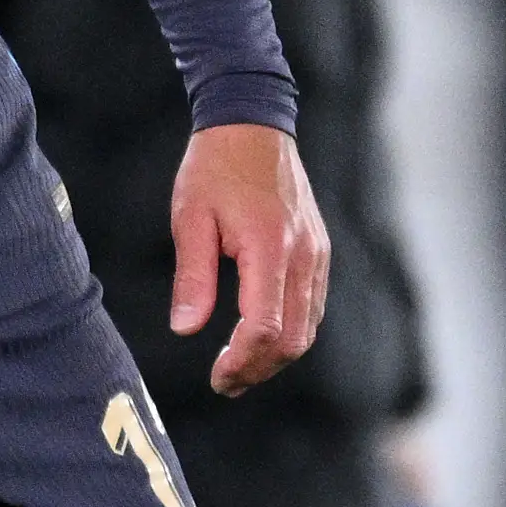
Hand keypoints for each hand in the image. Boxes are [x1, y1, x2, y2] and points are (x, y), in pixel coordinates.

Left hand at [169, 122, 329, 395]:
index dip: (242, 362)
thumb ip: (192, 277)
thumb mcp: (190, 220)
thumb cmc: (213, 169)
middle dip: (259, 368)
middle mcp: (303, 254)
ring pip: (308, 327)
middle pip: (294, 339)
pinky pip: (312, 306)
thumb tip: (186, 330)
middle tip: (223, 382)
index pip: (265, 328)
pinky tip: (257, 337)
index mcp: (270, 247)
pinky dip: (289, 331)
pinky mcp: (319, 249)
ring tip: (237, 368)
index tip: (217, 377)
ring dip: (275, 356)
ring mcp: (317, 252)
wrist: (252, 124)